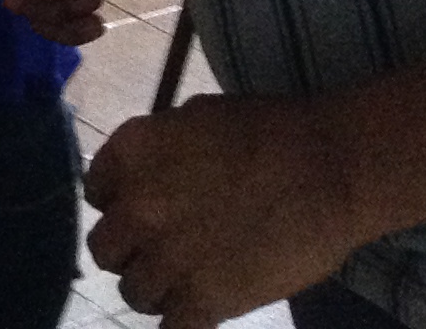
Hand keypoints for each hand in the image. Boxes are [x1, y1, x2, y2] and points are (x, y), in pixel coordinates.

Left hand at [85, 95, 368, 327]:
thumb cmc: (269, 131)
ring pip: (135, 292)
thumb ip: (158, 152)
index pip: (95, 193)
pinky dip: (186, 321)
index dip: (121, 203)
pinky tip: (205, 307)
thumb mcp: (195, 118)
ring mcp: (167, 259)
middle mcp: (136, 208)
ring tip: (192, 279)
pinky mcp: (203, 301)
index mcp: (130, 154)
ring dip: (159, 289)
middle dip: (132, 250)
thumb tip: (146, 178)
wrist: (330, 168)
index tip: (147, 209)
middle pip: (105, 249)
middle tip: (166, 249)